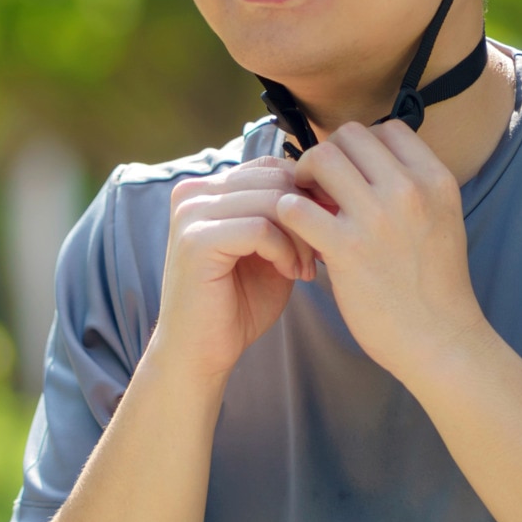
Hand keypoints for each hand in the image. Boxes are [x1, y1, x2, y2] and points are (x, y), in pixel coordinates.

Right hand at [152, 157, 314, 378]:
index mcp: (207, 190)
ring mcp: (191, 215)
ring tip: (305, 268)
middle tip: (320, 253)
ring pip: (272, 201)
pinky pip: (261, 228)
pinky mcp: (196, 241)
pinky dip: (285, 251)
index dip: (307, 194)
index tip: (327, 229)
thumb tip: (330, 188)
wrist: (200, 353)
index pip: (271, 167)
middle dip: (308, 215)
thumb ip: (287, 218)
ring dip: (301, 236)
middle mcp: (193, 194)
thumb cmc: (237, 306)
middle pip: (274, 179)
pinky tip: (291, 274)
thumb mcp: (270, 251)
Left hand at [269, 120, 489, 384]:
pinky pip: (295, 207)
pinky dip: (287, 214)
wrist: (441, 340)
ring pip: (321, 158)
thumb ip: (411, 188)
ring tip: (305, 205)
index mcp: (436, 179)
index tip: (352, 175)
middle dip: (328, 156)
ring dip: (304, 177)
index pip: (388, 129)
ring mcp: (377, 218)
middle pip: (349, 136)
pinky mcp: (346, 250)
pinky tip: (296, 234)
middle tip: (319, 187)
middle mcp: (409, 190)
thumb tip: (365, 166)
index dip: (361, 148)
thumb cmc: (434, 285)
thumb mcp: (441, 220)